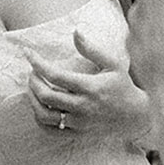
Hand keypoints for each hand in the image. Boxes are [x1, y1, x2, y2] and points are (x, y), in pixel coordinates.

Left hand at [23, 26, 150, 141]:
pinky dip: (39, 117)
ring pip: (43, 115)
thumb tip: (76, 31)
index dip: (38, 63)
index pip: (55, 75)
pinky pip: (49, 129)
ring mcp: (78, 122)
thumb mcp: (113, 64)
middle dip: (33, 81)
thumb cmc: (122, 87)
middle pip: (46, 96)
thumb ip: (92, 49)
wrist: (135, 116)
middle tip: (32, 71)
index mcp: (90, 87)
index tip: (28, 53)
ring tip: (33, 87)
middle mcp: (82, 106)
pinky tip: (39, 105)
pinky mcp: (76, 133)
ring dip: (32, 99)